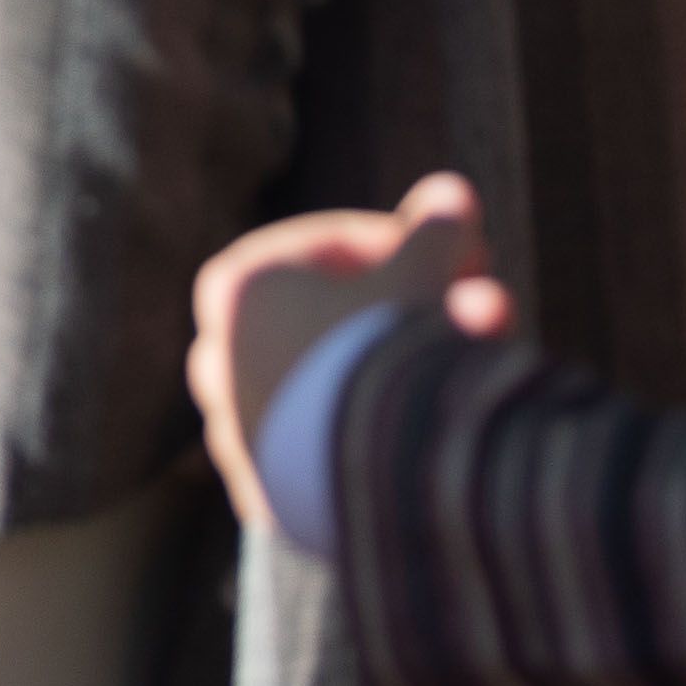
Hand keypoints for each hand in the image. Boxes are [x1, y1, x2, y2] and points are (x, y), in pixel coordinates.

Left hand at [186, 172, 517, 541]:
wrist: (370, 473)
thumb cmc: (388, 353)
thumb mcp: (422, 276)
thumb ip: (436, 233)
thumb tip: (453, 193)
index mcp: (236, 288)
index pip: (331, 245)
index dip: (408, 244)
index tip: (465, 259)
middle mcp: (217, 355)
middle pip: (327, 317)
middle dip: (402, 313)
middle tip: (467, 312)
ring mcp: (235, 429)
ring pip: (326, 386)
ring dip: (390, 375)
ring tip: (454, 380)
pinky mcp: (264, 493)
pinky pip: (323, 449)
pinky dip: (368, 435)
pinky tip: (420, 437)